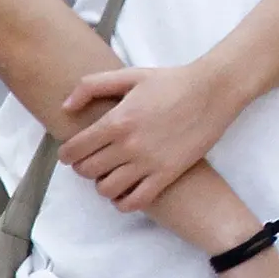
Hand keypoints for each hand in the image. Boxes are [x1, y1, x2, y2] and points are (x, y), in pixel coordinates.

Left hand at [59, 61, 241, 210]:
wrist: (213, 91)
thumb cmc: (171, 81)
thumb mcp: (130, 75)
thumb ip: (92, 86)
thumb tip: (65, 107)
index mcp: (117, 120)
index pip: (75, 149)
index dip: (67, 153)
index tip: (72, 152)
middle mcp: (129, 145)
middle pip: (88, 170)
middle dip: (84, 167)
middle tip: (92, 160)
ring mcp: (149, 163)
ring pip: (107, 189)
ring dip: (102, 184)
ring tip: (110, 174)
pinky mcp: (167, 174)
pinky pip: (135, 201)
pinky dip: (123, 202)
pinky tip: (125, 191)